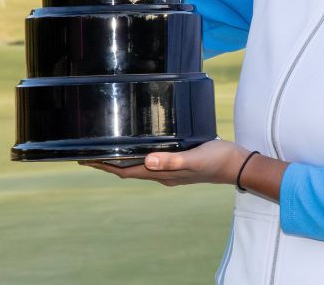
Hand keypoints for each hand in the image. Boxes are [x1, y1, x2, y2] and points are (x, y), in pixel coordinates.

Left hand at [80, 139, 249, 186]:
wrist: (237, 165)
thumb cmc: (216, 160)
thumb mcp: (193, 158)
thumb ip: (171, 161)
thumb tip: (147, 160)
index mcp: (162, 174)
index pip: (126, 171)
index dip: (106, 166)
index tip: (87, 160)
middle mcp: (163, 175)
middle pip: (128, 170)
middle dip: (108, 163)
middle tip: (89, 154)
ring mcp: (171, 171)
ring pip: (139, 166)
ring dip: (122, 160)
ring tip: (108, 150)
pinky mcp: (178, 164)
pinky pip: (152, 161)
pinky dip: (139, 156)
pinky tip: (141, 148)